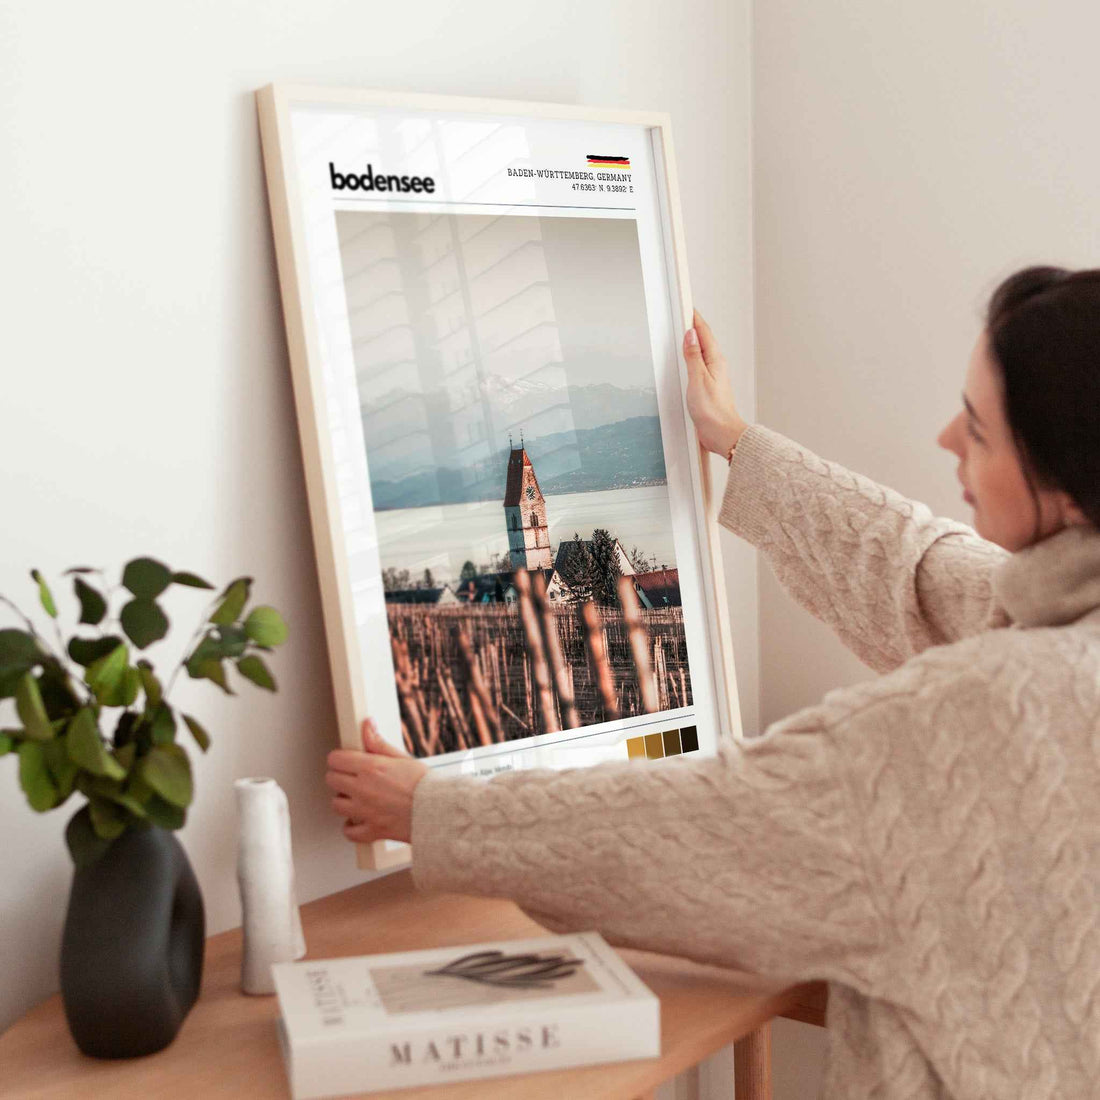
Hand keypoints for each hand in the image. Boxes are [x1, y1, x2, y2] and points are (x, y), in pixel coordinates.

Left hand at [325, 719, 428, 844]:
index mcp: (371, 768)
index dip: (339, 758)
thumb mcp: (402, 758)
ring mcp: (365, 811)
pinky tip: (359, 819)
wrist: (440, 811)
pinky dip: (351, 827)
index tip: (345, 760)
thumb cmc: (425, 785)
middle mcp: (363, 789)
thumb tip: (367, 726)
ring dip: (344, 800)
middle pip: (331, 780)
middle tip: (351, 777)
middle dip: (339, 777)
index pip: (335, 759)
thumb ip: (378, 743)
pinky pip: (349, 832)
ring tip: (357, 797)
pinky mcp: (372, 830)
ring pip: (336, 805)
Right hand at [683, 310, 747, 456]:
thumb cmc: (713, 411)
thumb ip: (693, 356)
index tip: (687, 306)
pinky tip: (688, 359)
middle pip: (704, 339)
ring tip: (684, 330)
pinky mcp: (708, 386)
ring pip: (702, 351)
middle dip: (694, 325)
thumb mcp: (698, 379)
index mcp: (715, 360)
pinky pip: (699, 364)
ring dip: (693, 340)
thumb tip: (690, 335)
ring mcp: (713, 376)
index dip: (695, 318)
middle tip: (684, 313)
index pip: (704, 333)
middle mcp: (716, 366)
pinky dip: (692, 356)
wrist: (722, 433)